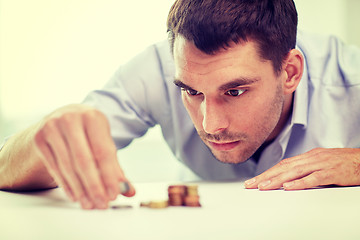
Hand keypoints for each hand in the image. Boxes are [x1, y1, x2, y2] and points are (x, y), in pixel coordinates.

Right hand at [33, 104, 134, 208]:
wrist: (62, 116)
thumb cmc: (87, 130)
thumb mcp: (103, 141)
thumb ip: (115, 166)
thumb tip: (128, 190)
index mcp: (93, 117)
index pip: (103, 152)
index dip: (109, 176)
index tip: (114, 194)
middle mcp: (71, 119)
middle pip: (84, 160)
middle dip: (94, 186)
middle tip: (101, 203)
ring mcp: (52, 128)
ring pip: (68, 166)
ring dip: (80, 189)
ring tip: (89, 203)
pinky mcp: (39, 139)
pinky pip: (54, 167)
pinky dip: (66, 184)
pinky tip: (75, 195)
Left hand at [245, 148, 359, 189]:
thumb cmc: (344, 162)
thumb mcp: (321, 162)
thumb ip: (306, 168)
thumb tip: (289, 176)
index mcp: (308, 156)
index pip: (283, 164)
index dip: (267, 172)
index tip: (255, 180)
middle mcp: (312, 158)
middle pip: (284, 167)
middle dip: (266, 176)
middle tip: (251, 185)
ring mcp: (321, 164)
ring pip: (294, 172)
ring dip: (277, 180)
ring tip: (263, 186)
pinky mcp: (331, 173)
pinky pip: (313, 178)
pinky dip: (300, 183)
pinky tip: (288, 188)